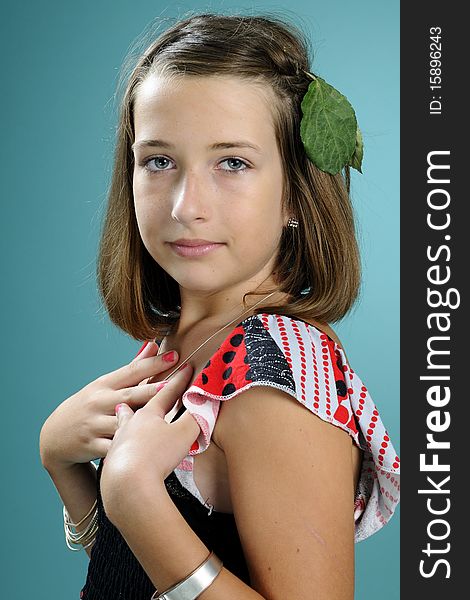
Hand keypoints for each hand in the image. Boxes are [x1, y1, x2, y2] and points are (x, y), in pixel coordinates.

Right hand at [39, 341, 179, 470]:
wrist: (55, 436)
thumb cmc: (90, 406)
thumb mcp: (105, 384)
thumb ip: (133, 368)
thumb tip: (152, 345)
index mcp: (105, 384)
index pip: (132, 371)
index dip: (153, 363)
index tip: (175, 356)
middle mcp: (99, 402)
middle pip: (131, 395)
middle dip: (154, 390)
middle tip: (176, 385)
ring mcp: (95, 424)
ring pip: (123, 422)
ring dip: (144, 422)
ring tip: (169, 420)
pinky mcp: (92, 445)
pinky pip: (114, 447)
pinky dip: (128, 447)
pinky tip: (147, 449)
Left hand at [100, 363, 199, 516]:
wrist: (127, 486)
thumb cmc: (156, 456)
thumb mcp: (184, 434)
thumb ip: (197, 417)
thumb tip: (208, 402)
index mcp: (147, 414)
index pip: (166, 393)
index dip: (179, 381)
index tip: (186, 368)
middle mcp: (129, 425)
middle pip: (135, 405)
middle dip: (140, 395)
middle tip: (140, 385)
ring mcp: (118, 444)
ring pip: (121, 426)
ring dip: (123, 420)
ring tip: (121, 415)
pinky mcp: (112, 464)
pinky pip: (116, 449)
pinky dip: (120, 446)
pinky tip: (120, 451)